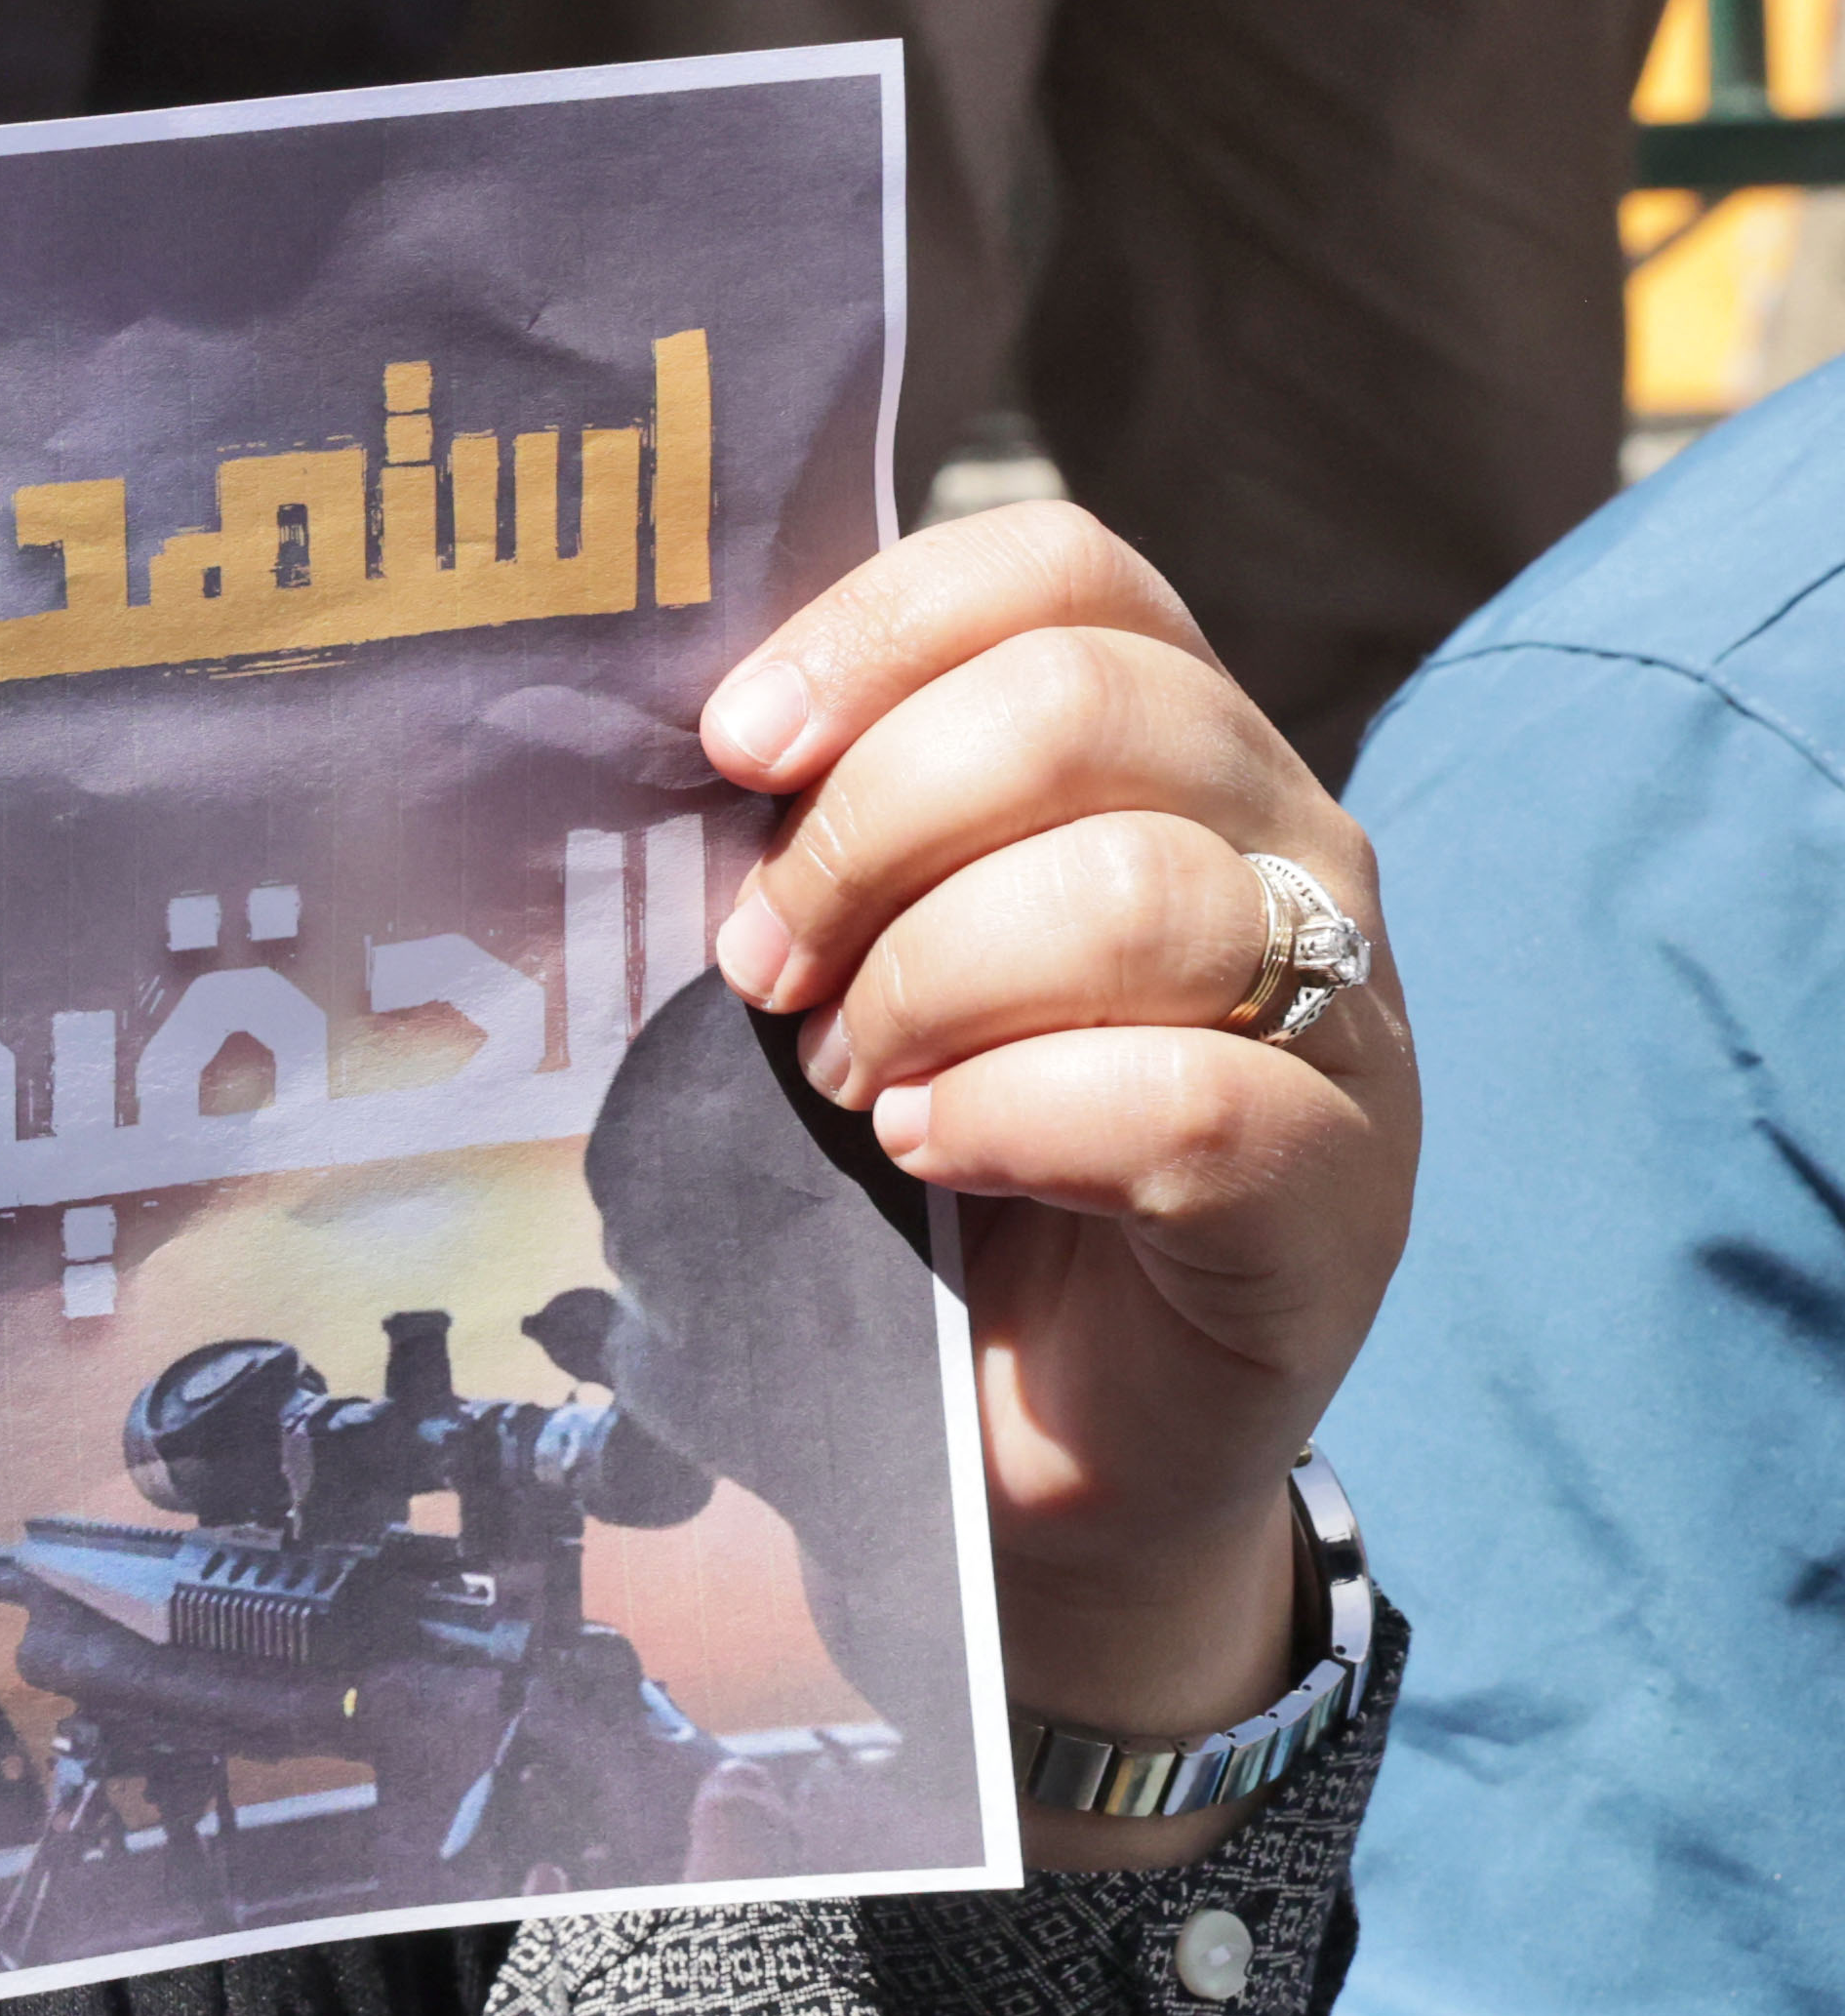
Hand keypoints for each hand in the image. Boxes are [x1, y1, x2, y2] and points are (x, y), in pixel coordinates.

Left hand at [695, 505, 1414, 1868]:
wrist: (1015, 1445)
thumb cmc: (911, 1178)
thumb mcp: (843, 974)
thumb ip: (809, 843)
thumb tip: (671, 752)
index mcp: (1162, 749)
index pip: (1062, 570)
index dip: (882, 626)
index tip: (734, 746)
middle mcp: (1284, 843)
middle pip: (1091, 706)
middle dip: (873, 829)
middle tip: (763, 969)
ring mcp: (1343, 1014)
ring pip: (1145, 890)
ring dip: (935, 980)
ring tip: (847, 1081)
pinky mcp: (1344, 1190)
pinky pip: (1202, 1098)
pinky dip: (1020, 1116)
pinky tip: (928, 1154)